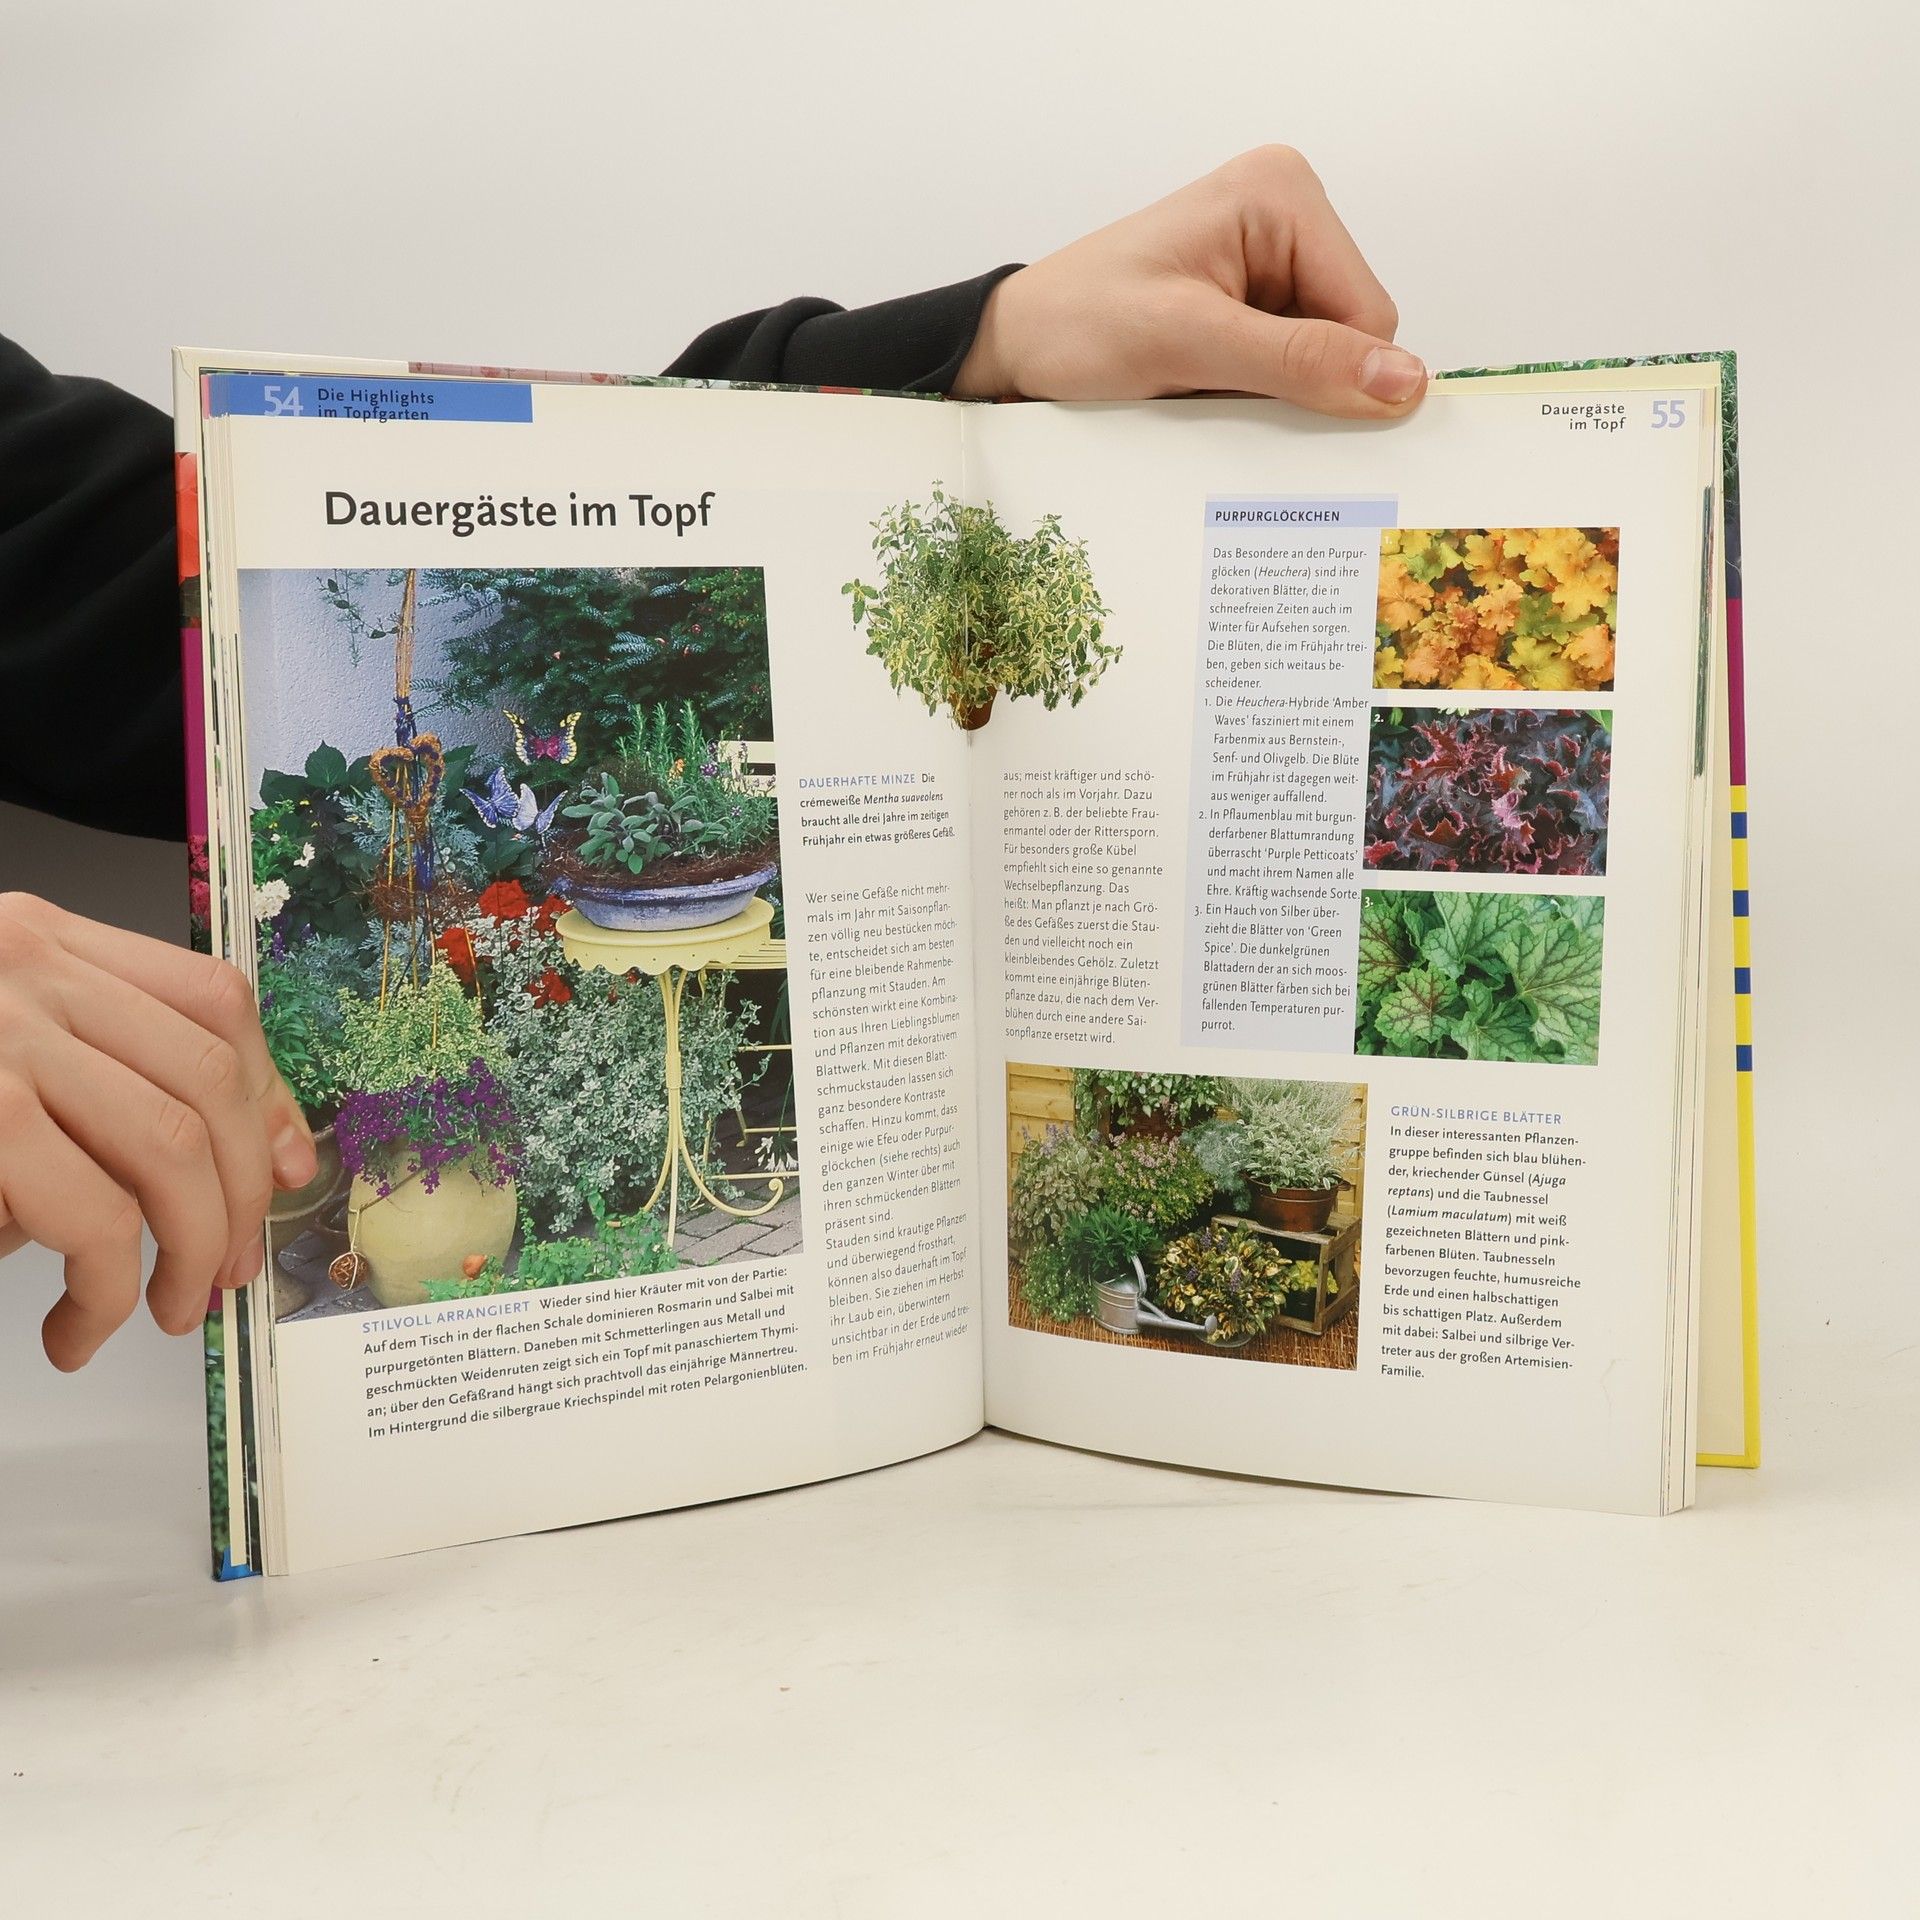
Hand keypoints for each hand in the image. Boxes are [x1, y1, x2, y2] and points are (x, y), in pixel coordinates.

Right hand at [0, 893, 315, 1369]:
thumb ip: (102, 1076)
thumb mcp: (0, 1051)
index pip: (214, 1002)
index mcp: (40, 941)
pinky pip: (89, 1213)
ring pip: (168, 1147)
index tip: (284, 1173)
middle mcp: (24, 970)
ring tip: (158, 1312)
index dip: (268, 1096)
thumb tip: (263, 1157)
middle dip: (238, 1193)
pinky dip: (102, 1286)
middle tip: (218, 1273)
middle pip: (208, 1081)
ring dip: (183, 1249)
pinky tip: (72, 1325)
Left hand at [955, 147, 1424, 418]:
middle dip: (1297, 384)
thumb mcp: (1189, 342)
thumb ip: (1298, 361)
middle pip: (1352, 337)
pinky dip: (1253, 399)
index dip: (1334, 375)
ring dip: (1271, 398)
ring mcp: (1269, 265)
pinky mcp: (1249, 309)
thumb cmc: (1078, 325)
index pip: (1370, 313)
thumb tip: (1404, 382)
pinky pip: (1287, 373)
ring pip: (1322, 365)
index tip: (1262, 401)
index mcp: (1282, 195)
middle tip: (1217, 393)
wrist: (1016, 348)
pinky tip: (1205, 394)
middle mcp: (1286, 219)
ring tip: (1203, 390)